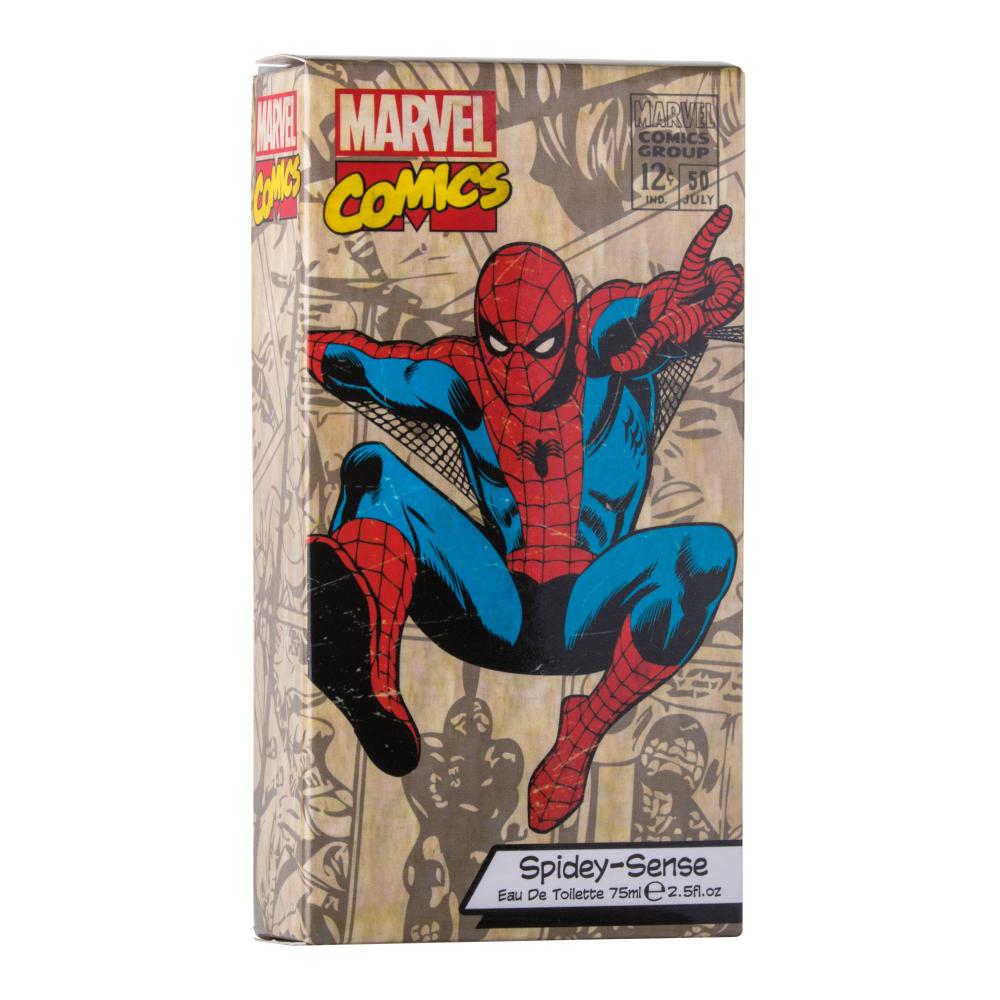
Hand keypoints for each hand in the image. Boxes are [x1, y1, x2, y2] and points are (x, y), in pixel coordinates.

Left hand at [610, 206, 743, 373]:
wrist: (687, 329)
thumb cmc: (668, 327)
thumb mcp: (654, 338)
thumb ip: (637, 352)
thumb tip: (616, 364)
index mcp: (688, 277)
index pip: (701, 249)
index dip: (712, 230)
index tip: (727, 211)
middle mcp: (707, 275)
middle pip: (726, 270)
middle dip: (725, 287)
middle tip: (713, 305)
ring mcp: (723, 283)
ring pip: (737, 280)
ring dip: (729, 296)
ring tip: (714, 311)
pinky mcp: (734, 294)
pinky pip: (742, 292)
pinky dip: (736, 302)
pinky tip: (723, 310)